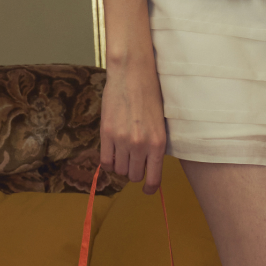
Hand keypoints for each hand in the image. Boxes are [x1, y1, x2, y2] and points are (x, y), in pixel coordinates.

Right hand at [101, 58, 166, 192]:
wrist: (133, 75)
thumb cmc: (150, 96)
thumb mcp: (159, 124)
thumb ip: (154, 145)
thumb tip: (148, 165)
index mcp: (158, 144)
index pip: (153, 178)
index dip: (149, 188)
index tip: (147, 190)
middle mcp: (141, 146)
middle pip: (134, 176)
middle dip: (134, 172)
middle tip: (134, 162)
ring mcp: (122, 141)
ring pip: (120, 170)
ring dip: (121, 166)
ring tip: (123, 153)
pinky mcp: (107, 134)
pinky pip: (105, 161)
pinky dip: (109, 161)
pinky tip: (112, 153)